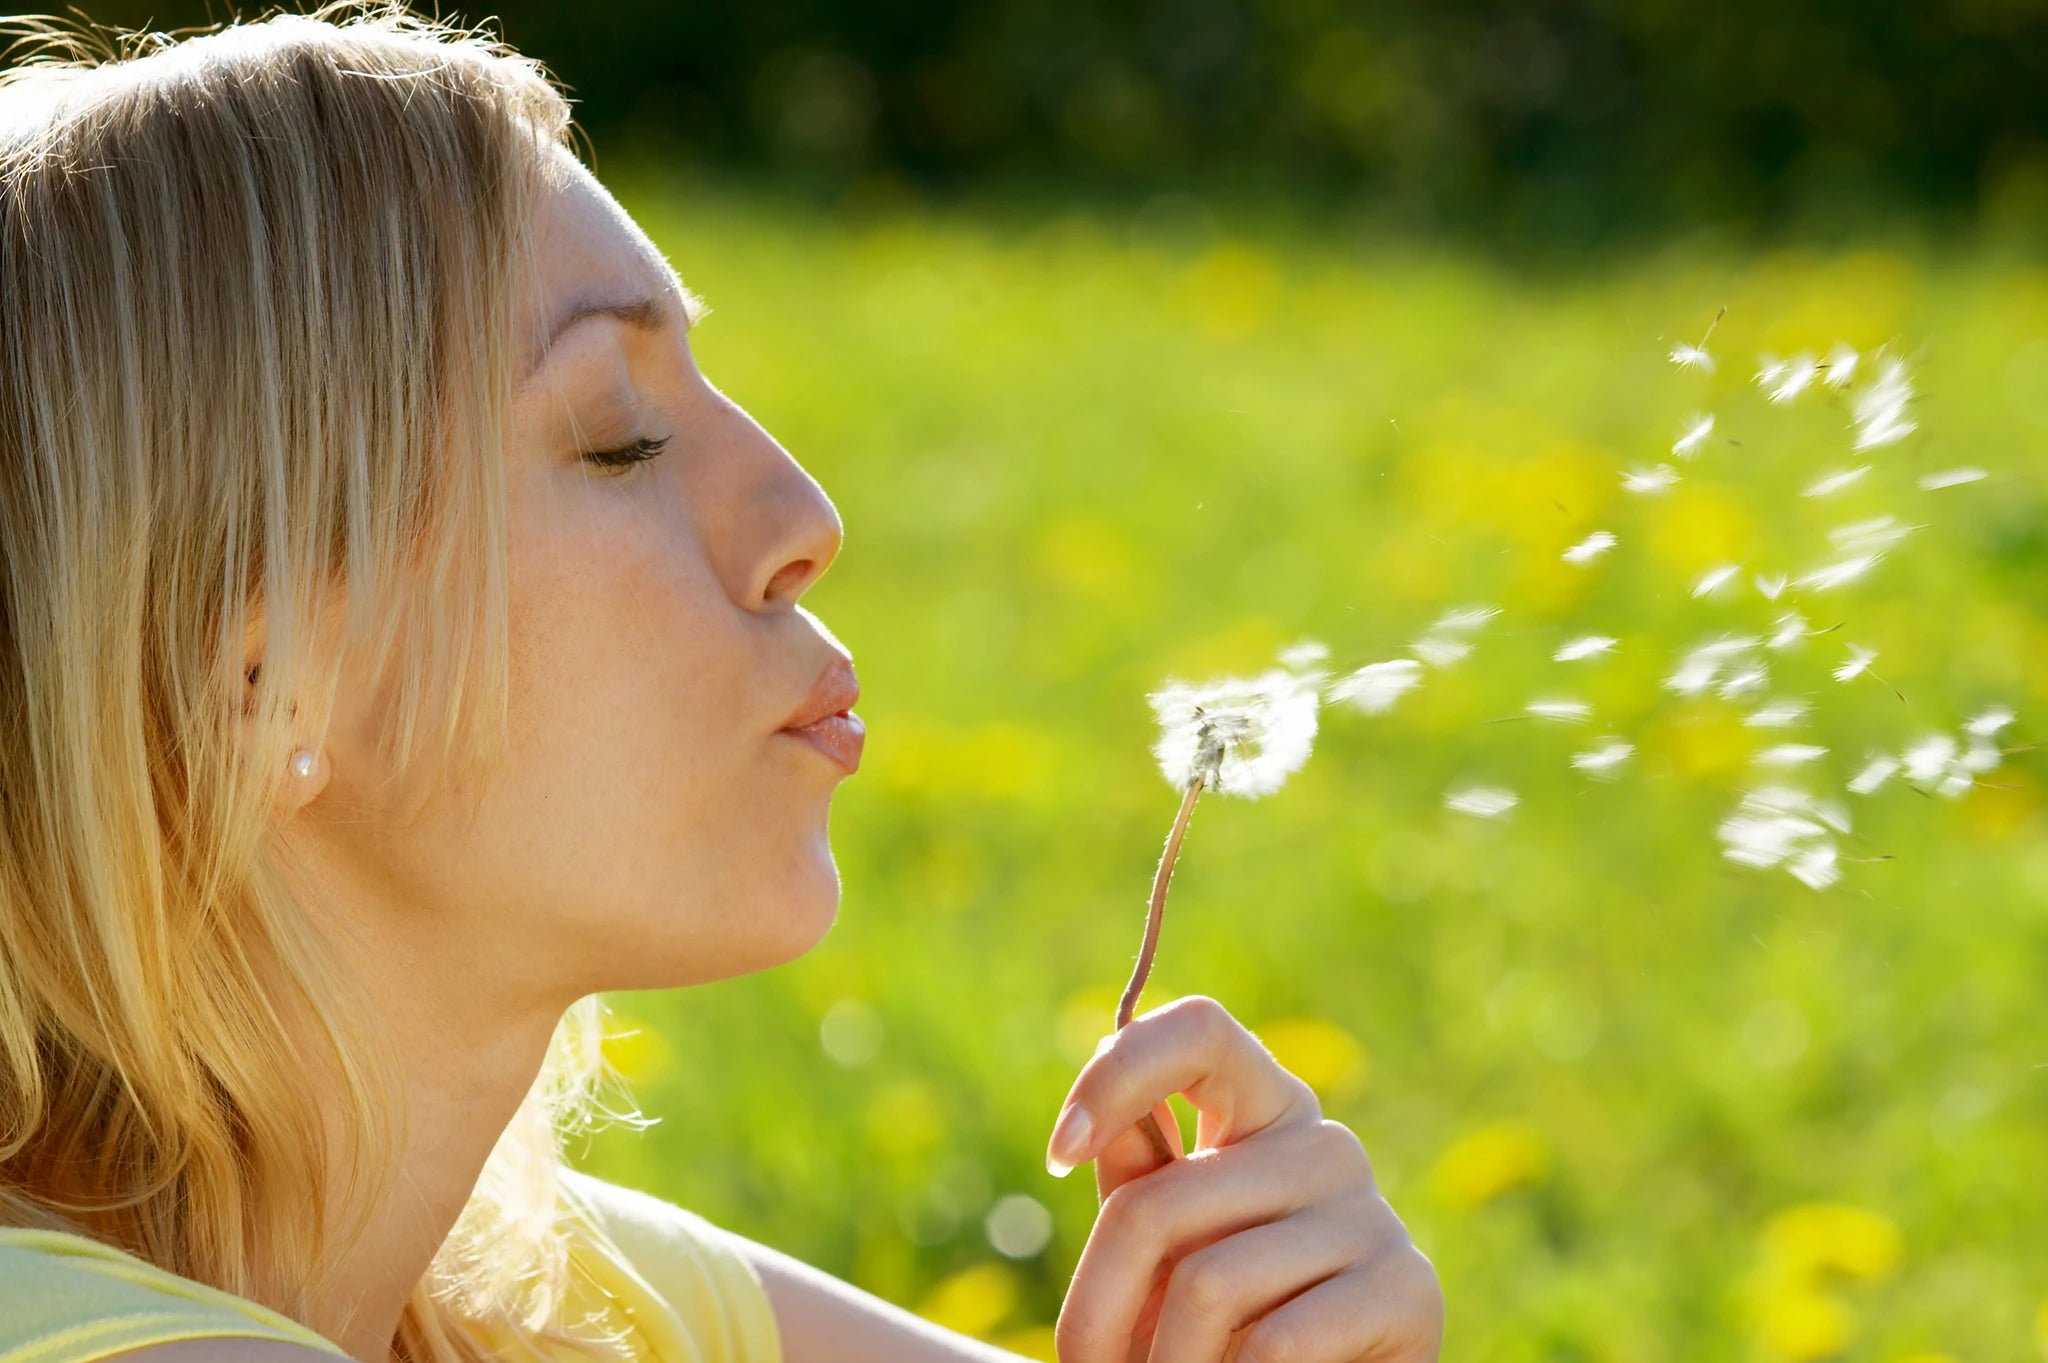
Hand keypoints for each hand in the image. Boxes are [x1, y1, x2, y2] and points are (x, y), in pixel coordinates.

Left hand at [1045, 995, 1441, 1362]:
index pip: (1199, 1032)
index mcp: (1264, 1109)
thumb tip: (1101, 1074)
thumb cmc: (1230, 1323)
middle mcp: (1323, 1145)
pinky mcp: (1408, 1290)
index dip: (1118, 1074)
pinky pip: (1275, 1342)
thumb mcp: (1171, 1245)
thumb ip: (1140, 1175)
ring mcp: (1371, 1214)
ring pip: (1206, 1285)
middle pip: (1160, 1203)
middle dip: (1099, 1306)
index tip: (1059, 1152)